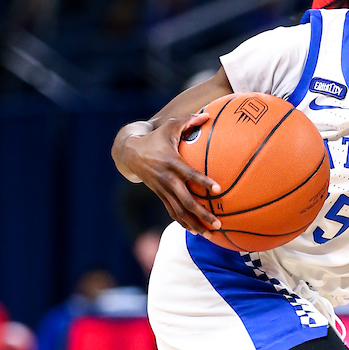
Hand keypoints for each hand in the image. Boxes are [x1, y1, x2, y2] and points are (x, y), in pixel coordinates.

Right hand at [113, 114, 222, 235]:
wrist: (130, 153)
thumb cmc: (155, 137)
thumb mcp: (170, 126)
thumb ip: (189, 120)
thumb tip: (208, 115)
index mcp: (171, 162)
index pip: (189, 174)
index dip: (203, 182)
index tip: (217, 189)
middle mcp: (167, 179)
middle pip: (186, 201)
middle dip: (202, 213)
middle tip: (218, 223)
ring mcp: (163, 190)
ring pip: (179, 211)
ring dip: (195, 223)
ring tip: (210, 234)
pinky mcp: (160, 196)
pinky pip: (172, 212)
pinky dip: (183, 222)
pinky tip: (196, 231)